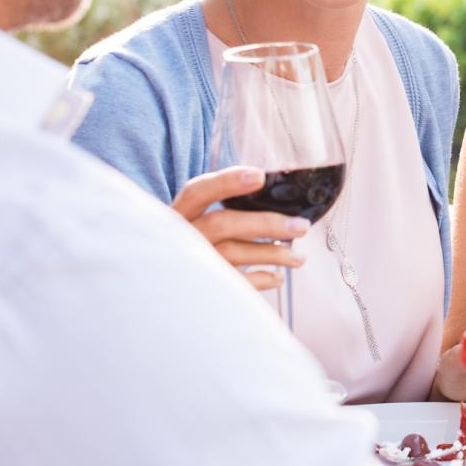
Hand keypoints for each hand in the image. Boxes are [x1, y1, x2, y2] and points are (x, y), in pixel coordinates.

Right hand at [171, 166, 308, 290]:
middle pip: (222, 224)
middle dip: (266, 223)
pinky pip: (235, 283)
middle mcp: (183, 236)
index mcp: (180, 213)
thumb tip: (276, 196)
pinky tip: (277, 277)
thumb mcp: (197, 223)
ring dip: (273, 254)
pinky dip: (261, 279)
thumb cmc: (195, 244)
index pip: (197, 191)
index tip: (259, 176)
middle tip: (302, 226)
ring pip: (233, 253)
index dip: (226, 182)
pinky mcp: (200, 288)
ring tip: (298, 258)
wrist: (163, 287)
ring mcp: (190, 262)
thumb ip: (226, 210)